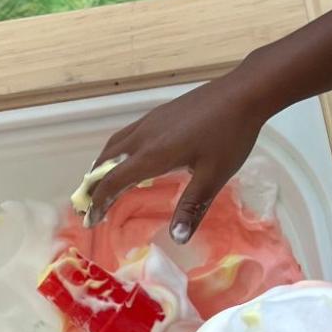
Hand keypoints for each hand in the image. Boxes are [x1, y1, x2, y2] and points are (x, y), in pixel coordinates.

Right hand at [82, 67, 275, 239]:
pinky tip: (128, 158)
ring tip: (100, 182)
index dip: (99, 203)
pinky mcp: (158, 114)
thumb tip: (178, 238)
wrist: (243, 93)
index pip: (113, 182)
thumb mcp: (214, 176)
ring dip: (101, 166)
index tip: (91, 221)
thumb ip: (192, 207)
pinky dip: (115, 152)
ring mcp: (149, 121)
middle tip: (88, 205)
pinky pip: (125, 136)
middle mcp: (143, 137)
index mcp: (152, 155)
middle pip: (104, 162)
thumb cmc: (229, 135)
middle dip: (92, 185)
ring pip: (113, 145)